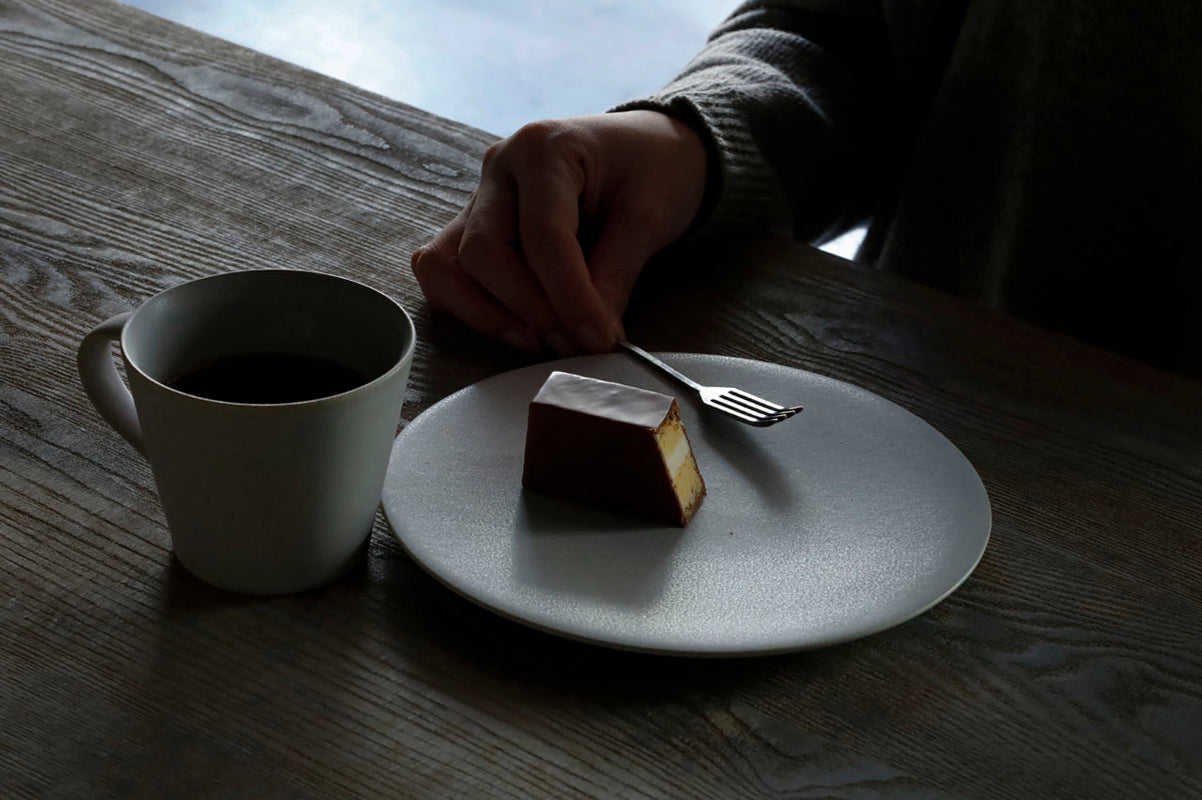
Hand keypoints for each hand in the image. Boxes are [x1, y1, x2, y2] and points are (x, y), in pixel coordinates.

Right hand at [411, 110, 707, 354]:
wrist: (646, 147)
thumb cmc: (652, 170)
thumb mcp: (649, 216)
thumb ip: (615, 275)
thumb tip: (593, 340)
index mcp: (544, 149)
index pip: (543, 234)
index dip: (568, 295)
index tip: (597, 340)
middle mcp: (499, 168)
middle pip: (484, 251)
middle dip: (529, 308)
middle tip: (575, 345)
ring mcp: (478, 197)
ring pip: (449, 265)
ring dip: (489, 314)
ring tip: (541, 343)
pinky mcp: (471, 227)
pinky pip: (444, 272)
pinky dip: (469, 307)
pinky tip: (515, 329)